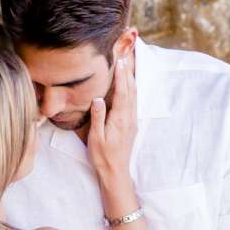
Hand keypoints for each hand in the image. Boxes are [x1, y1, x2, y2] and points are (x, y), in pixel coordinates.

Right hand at [85, 45, 137, 194]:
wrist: (116, 172)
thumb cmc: (103, 157)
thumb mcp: (96, 138)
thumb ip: (98, 117)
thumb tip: (98, 99)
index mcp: (120, 119)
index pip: (122, 92)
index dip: (121, 76)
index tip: (119, 61)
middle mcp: (128, 118)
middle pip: (131, 90)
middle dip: (128, 72)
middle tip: (124, 56)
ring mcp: (131, 121)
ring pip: (134, 95)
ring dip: (131, 79)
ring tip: (127, 65)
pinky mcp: (130, 124)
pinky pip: (133, 102)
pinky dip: (131, 89)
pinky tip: (128, 85)